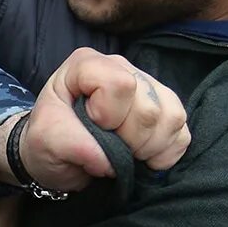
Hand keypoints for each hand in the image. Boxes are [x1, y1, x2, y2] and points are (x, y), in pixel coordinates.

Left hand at [0, 48, 190, 191]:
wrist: (59, 154)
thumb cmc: (48, 140)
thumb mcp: (44, 141)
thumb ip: (69, 144)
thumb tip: (107, 161)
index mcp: (88, 65)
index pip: (120, 84)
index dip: (109, 115)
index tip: (93, 127)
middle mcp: (122, 67)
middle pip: (150, 106)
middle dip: (131, 140)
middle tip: (109, 148)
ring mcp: (149, 86)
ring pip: (172, 117)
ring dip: (150, 148)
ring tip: (126, 153)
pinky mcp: (166, 109)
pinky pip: (183, 132)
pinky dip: (166, 153)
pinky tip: (144, 157)